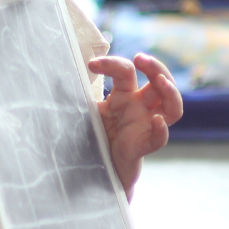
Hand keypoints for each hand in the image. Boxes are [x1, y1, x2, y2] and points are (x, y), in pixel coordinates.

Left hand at [88, 54, 183, 199]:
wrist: (99, 171)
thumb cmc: (96, 136)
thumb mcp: (86, 112)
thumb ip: (78, 97)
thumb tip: (55, 78)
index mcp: (124, 95)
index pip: (126, 71)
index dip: (111, 63)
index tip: (91, 64)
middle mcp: (140, 107)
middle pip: (159, 81)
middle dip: (154, 66)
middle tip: (140, 58)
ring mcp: (145, 125)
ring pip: (172, 107)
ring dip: (170, 92)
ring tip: (161, 81)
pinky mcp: (143, 146)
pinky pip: (159, 139)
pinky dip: (161, 130)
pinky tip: (157, 121)